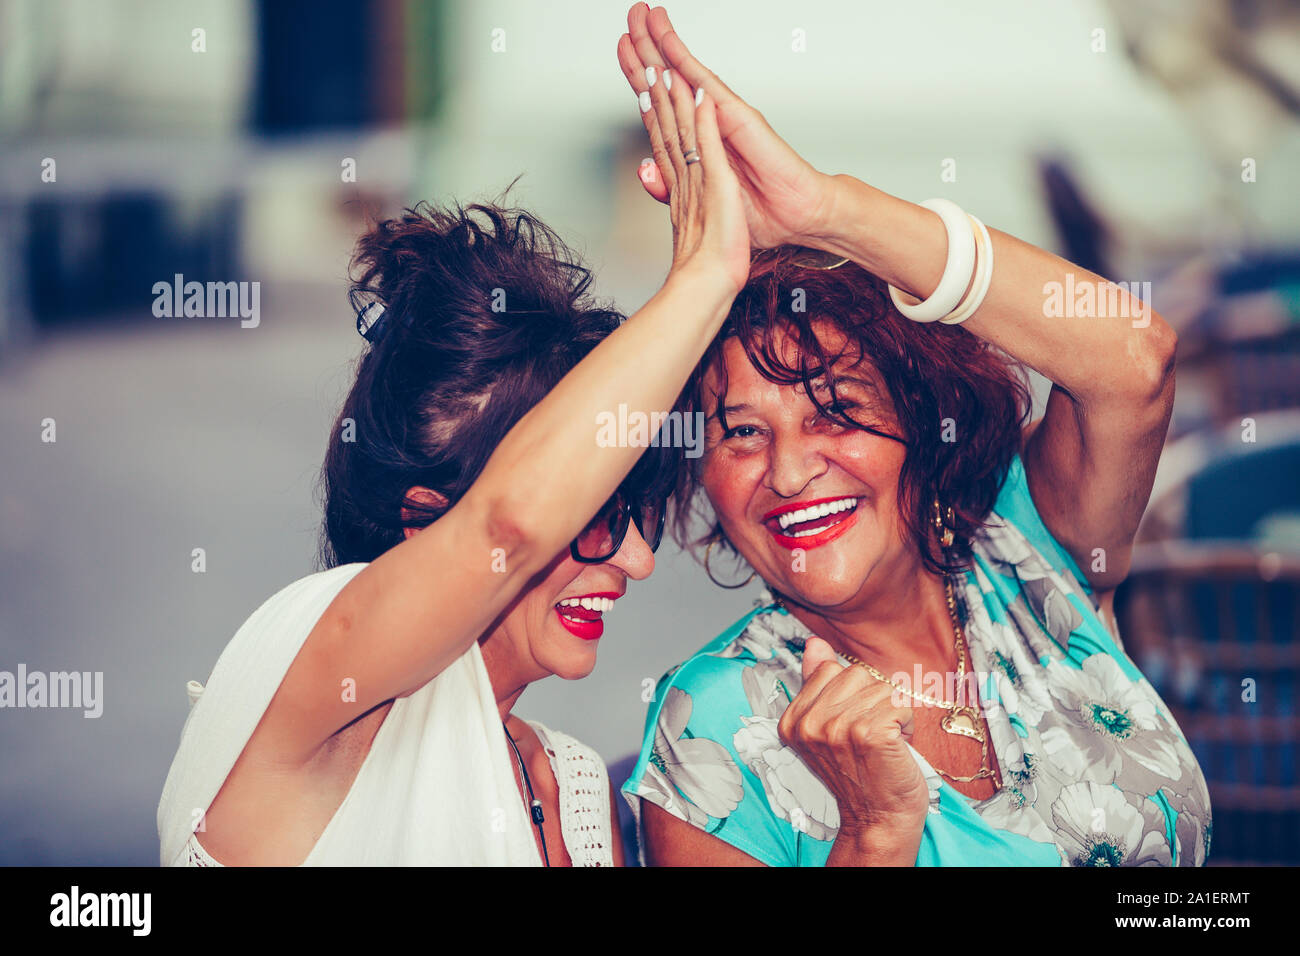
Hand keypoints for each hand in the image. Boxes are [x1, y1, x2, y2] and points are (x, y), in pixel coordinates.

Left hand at [617, 3, 837, 249]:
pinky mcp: (736, 115)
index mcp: (694, 140)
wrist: (793, 216)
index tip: (623, 50)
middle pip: (666, 79)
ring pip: (681, 73)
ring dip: (660, 42)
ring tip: (644, 15)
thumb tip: (645, 170)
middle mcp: (705, 122)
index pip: (659, 101)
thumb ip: (669, 185)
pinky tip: (668, 43)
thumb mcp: (702, 201)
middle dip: (645, 47)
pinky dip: (685, 62)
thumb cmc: (756, 209)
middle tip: (631, 14)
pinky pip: (705, 84)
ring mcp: (719, 116)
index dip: (639, 76)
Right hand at [778, 637, 930, 845]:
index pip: (830, 670)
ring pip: (881, 688)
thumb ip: (818, 683)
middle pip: (857, 675)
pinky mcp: (869, 734)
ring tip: (883, 743)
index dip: (852, 693)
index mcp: (793, 719)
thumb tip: (814, 643)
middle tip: (870, 737)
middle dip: (874, 701)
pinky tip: (897, 747)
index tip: (851, 725)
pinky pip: (901, 703)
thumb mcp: (829, 726)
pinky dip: (907, 724)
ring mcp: (837, 728)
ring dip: (892, 714)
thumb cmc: (860, 772)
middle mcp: (810, 723)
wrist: (879, 818)